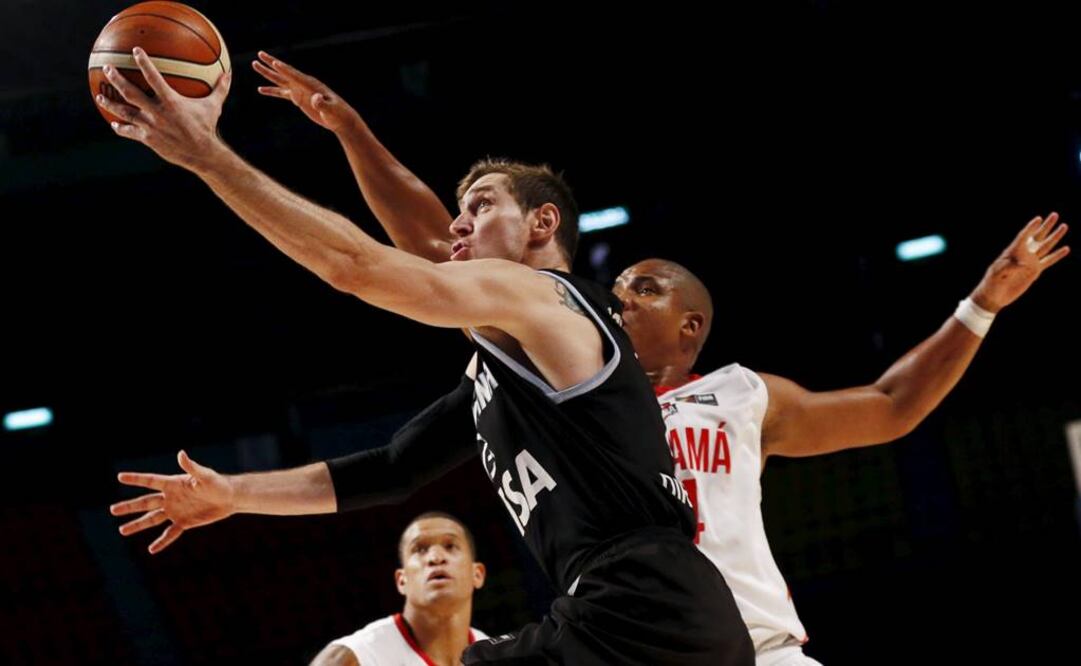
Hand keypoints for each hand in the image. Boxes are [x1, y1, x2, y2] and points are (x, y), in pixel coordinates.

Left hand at [95, 47, 230, 171]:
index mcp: (170, 101)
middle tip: (107, 69)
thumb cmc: (208, 128)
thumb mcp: (214, 107)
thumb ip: (219, 89)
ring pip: (125, 112)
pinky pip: (130, 132)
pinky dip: (121, 128)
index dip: (143, 62)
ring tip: (99, 96)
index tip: (134, 50)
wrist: (202, 154)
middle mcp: (157, 112)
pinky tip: (114, 124)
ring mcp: (150, 126)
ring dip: (109, 103)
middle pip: (130, 92)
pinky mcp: (148, 139)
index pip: (153, 77)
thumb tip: (228, 74)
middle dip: (116, 79)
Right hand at [111, 450, 235, 553]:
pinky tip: (151, 549)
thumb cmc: (218, 483)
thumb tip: (181, 454)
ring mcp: (176, 511)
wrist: (230, 498)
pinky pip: (170, 533)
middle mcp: (171, 498)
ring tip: (122, 530)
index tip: (120, 477)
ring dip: (138, 525)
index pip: (151, 481)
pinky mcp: (184, 522)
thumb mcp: (205, 476)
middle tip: (112, 510)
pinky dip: (162, 541)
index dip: (136, 479)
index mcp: (174, 484)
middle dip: (130, 506)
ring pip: (152, 519)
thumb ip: (191, 467)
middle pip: (146, 503)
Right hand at [252, 51, 358, 132]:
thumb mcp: (331, 109)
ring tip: (255, 65)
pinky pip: (282, 93)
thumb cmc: (338, 114)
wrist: (340, 119)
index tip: (274, 62)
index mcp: (311, 85)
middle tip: (259, 54)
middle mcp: (303, 84)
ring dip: (268, 73)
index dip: (285, 70)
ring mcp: (300, 91)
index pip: (295, 75)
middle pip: (284, 72)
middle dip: (271, 64)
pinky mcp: (298, 99)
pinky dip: (271, 91)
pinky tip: (260, 89)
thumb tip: (316, 98)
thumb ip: (322, 103)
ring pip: (280, 80)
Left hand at [970, 213, 1069, 312]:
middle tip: (1055, 214)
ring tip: (1064, 226)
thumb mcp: (996, 273)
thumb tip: (1022, 263)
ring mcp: (1030, 262)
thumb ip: (1008, 266)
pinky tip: (1066, 249)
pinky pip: (1048, 261)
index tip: (1038, 219)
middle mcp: (1023, 254)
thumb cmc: (991, 282)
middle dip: (1046, 226)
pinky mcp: (1035, 271)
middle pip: (1037, 237)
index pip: (1023, 236)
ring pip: (1046, 246)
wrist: (994, 295)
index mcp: (1012, 251)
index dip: (1030, 228)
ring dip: (1055, 237)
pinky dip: (1057, 255)